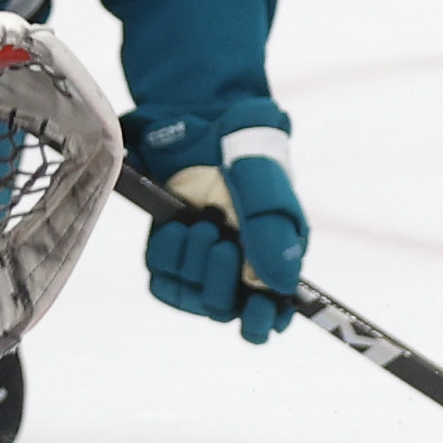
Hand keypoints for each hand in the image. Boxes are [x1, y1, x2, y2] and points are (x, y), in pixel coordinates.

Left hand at [146, 153, 303, 341]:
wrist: (200, 121)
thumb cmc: (245, 154)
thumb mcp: (265, 191)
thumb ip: (273, 237)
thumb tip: (280, 287)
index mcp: (273, 260)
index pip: (271, 317)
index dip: (262, 321)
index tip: (255, 306)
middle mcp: (238, 269)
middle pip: (223, 310)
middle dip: (220, 278)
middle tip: (221, 240)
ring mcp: (201, 263)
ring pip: (190, 297)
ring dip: (192, 263)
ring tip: (200, 222)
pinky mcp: (170, 253)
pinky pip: (161, 279)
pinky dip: (166, 255)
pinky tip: (176, 226)